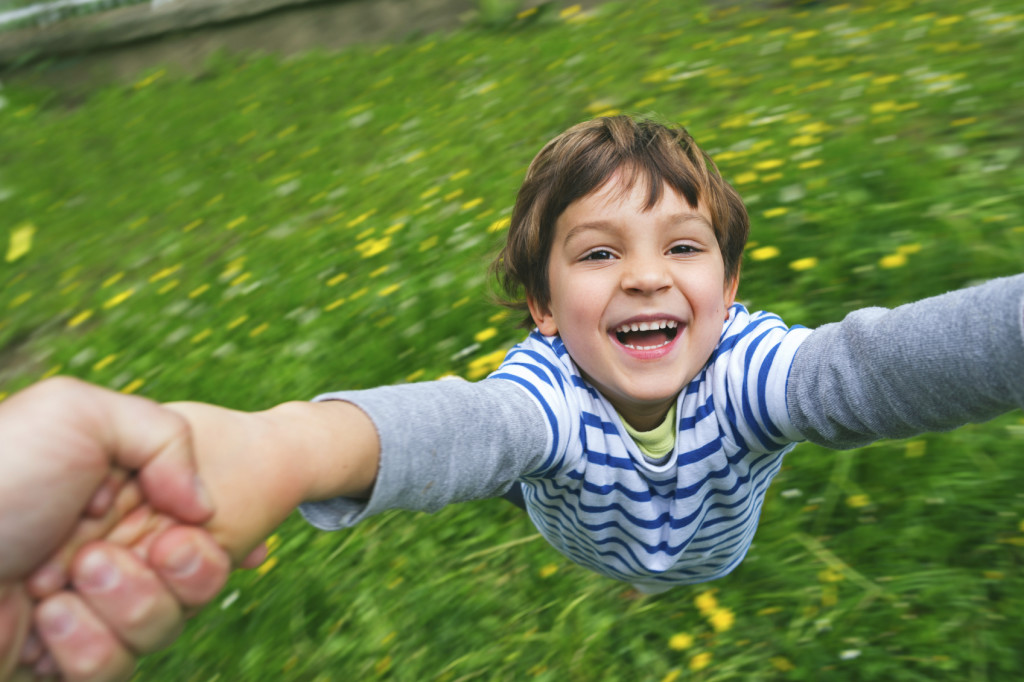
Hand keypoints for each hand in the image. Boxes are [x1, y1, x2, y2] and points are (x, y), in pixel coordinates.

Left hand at [0, 377, 215, 679]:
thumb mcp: (78, 414)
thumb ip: (166, 437)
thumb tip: (204, 509)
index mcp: (124, 496)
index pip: (204, 527)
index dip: (200, 538)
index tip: (181, 530)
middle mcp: (114, 549)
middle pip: (198, 581)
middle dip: (167, 573)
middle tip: (99, 556)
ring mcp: (92, 609)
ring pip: (161, 629)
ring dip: (120, 606)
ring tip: (55, 586)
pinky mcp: (65, 660)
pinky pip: (113, 670)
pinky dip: (83, 647)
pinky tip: (41, 621)